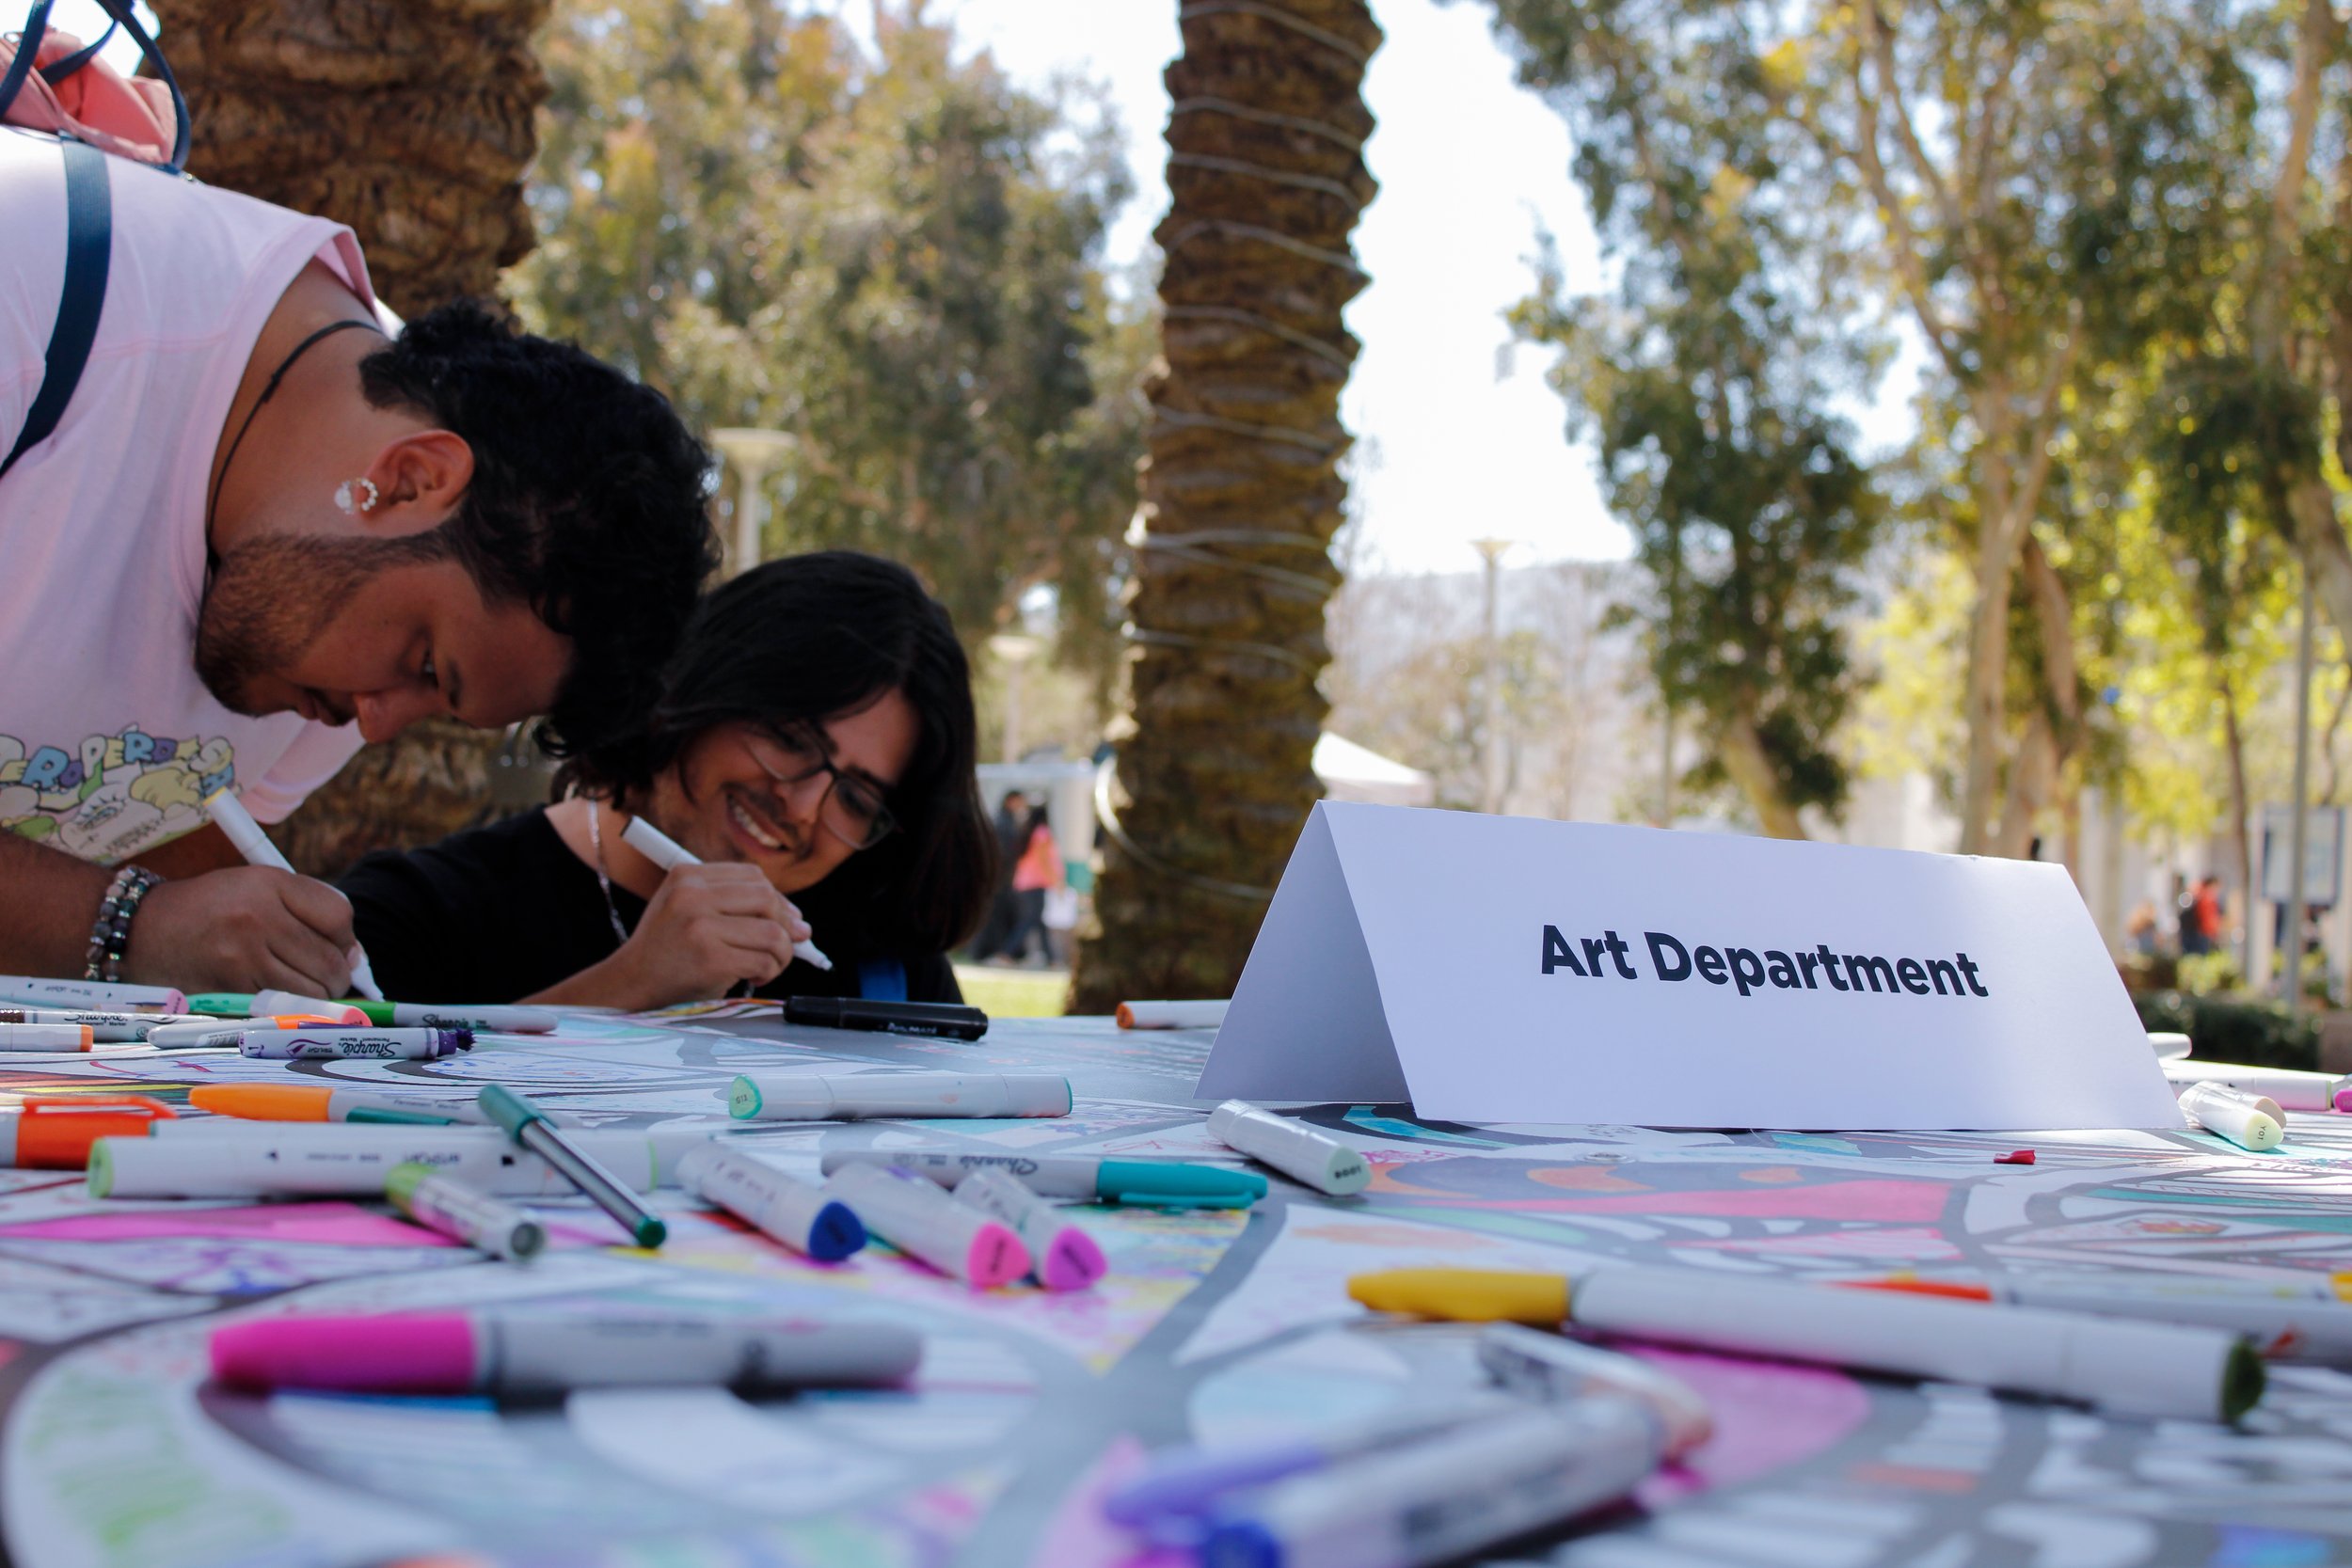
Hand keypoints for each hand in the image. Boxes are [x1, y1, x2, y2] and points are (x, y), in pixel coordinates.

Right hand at [128, 866, 355, 995]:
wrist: (140, 928)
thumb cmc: (209, 909)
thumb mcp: (256, 888)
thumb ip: (305, 910)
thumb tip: (354, 956)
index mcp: (269, 883)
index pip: (338, 915)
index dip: (347, 939)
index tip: (341, 948)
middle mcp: (258, 916)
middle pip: (332, 959)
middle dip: (338, 975)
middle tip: (327, 977)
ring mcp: (243, 953)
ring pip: (313, 989)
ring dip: (318, 996)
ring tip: (304, 987)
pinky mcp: (229, 986)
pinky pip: (282, 1004)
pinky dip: (289, 1006)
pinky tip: (276, 996)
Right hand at [598, 862, 811, 1009]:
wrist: (631, 984)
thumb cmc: (668, 950)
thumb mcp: (687, 909)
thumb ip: (734, 906)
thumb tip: (801, 923)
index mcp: (687, 875)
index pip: (753, 876)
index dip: (779, 899)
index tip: (787, 922)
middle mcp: (692, 895)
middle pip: (767, 898)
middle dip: (786, 926)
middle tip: (784, 948)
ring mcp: (700, 927)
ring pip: (773, 932)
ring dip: (782, 954)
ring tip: (767, 967)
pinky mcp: (710, 959)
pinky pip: (764, 960)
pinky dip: (770, 972)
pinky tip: (754, 978)